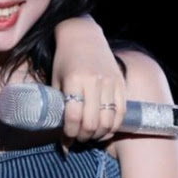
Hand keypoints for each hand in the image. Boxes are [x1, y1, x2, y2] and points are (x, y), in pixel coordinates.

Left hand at [52, 17, 125, 141]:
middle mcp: (93, 81)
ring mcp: (110, 82)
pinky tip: (105, 130)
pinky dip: (114, 126)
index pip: (73, 116)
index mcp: (74, 80)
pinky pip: (121, 112)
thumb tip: (62, 139)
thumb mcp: (56, 81)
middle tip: (78, 138)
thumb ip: (58, 106)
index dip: (70, 133)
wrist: (83, 38)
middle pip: (92, 123)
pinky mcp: (120, 83)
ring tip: (90, 135)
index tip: (66, 139)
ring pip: (108, 121)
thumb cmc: (64, 61)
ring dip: (99, 135)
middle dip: (84, 137)